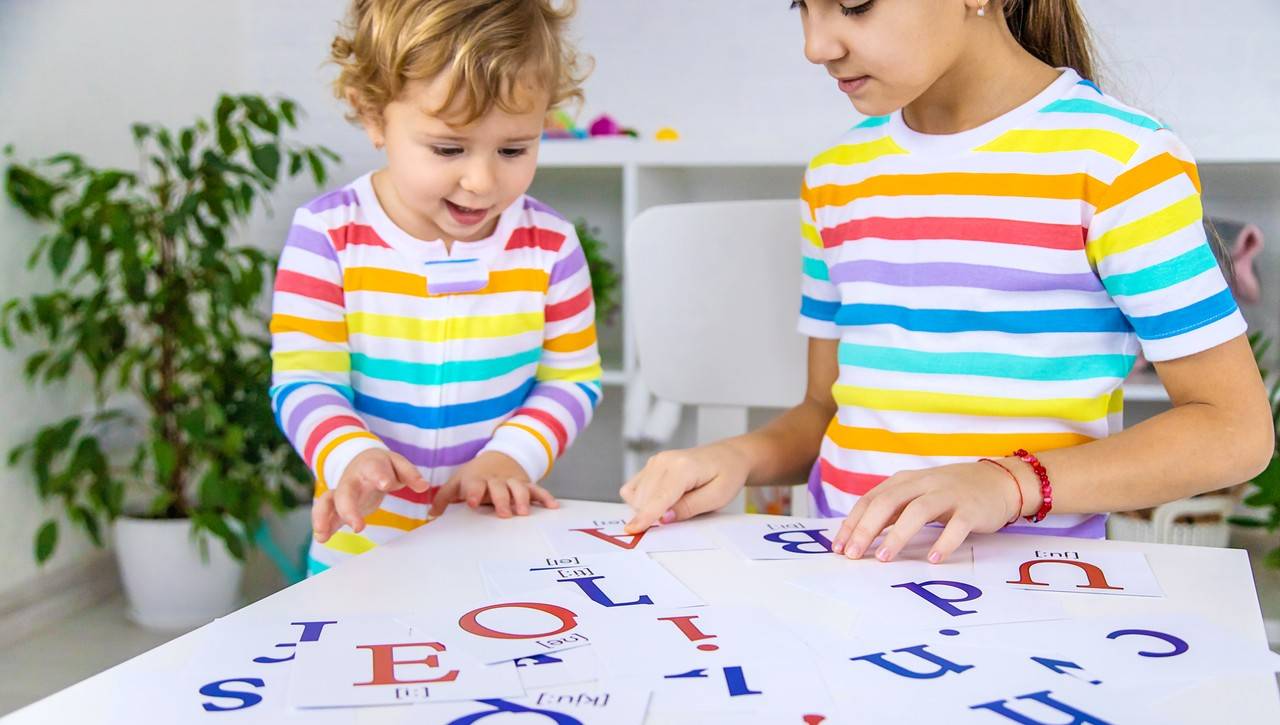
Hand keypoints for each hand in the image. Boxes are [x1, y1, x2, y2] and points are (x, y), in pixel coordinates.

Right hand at [312, 448, 429, 542]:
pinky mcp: (337, 507)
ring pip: (327, 502)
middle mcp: (352, 479)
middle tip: (358, 526)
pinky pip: (325, 514)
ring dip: (323, 517)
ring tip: (323, 535)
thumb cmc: (382, 465)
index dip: (380, 476)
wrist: (361, 462)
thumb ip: (410, 474)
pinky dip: (322, 526)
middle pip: (345, 491)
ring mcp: (342, 493)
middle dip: (348, 508)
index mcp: (370, 466)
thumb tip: (424, 486)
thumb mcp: (398, 464)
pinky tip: (322, 538)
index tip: (385, 484)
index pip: (374, 469)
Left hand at [428, 451, 557, 517]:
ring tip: (524, 513)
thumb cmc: (475, 476)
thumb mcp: (457, 482)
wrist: (499, 457)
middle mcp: (495, 480)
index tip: (473, 502)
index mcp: (477, 480)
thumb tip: (431, 515)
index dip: (474, 492)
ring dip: (522, 499)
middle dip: (501, 500)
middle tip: (504, 513)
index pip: (474, 485)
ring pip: (519, 489)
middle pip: (499, 488)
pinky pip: (537, 490)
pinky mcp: (526, 484)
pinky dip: (545, 497)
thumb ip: (444, 498)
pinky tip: (552, 506)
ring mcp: (512, 482)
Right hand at [620, 441, 750, 533]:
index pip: (659, 497)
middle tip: (683, 512)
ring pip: (636, 495)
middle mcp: (664, 461)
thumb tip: (663, 518)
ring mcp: (655, 461)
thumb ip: (689, 508)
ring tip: (677, 503)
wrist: (728, 456)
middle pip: (644, 499)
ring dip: (648, 508)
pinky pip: (633, 488)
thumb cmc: (727, 475)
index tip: (632, 530)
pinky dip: (641, 499)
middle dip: (655, 515)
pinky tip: (660, 500)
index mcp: (682, 467)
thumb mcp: (717, 497)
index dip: (645, 516)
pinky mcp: (651, 465)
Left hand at [831, 460, 1026, 563]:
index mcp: (905, 480)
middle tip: (854, 555)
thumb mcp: (917, 494)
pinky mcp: (972, 508)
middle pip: (888, 502)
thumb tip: (859, 534)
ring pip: (918, 511)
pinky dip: (944, 542)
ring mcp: (949, 494)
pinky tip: (933, 559)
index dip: (853, 522)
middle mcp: (924, 483)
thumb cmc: (950, 492)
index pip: (871, 499)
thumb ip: (892, 510)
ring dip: (899, 535)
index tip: (839, 547)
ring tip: (885, 558)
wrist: (1000, 481)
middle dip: (867, 528)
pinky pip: (957, 525)